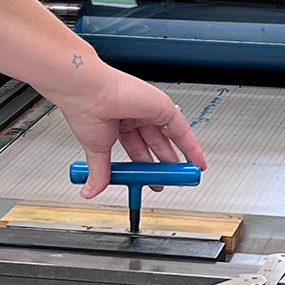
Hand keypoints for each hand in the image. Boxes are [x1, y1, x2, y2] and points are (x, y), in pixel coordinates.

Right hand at [50, 56, 204, 193]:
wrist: (89, 93)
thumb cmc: (87, 111)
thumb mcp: (97, 151)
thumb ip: (100, 173)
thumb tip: (90, 190)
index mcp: (119, 125)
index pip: (138, 149)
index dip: (146, 166)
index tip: (150, 181)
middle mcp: (136, 116)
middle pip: (156, 145)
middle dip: (164, 165)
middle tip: (171, 181)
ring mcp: (150, 111)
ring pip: (170, 138)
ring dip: (180, 158)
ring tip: (187, 176)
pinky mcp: (162, 107)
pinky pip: (181, 130)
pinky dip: (191, 147)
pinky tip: (196, 161)